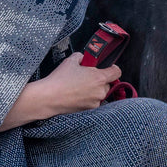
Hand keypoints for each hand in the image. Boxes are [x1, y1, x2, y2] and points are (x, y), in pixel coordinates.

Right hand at [0, 52, 121, 134]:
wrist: (49, 97)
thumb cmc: (60, 79)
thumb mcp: (70, 61)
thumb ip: (81, 57)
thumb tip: (84, 58)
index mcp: (99, 78)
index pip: (117, 72)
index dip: (113, 68)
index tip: (108, 67)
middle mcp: (100, 91)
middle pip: (107, 83)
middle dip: (99, 79)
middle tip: (87, 77)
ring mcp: (95, 102)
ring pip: (100, 93)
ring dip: (94, 89)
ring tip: (79, 87)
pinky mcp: (89, 109)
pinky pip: (93, 101)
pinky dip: (88, 98)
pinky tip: (77, 94)